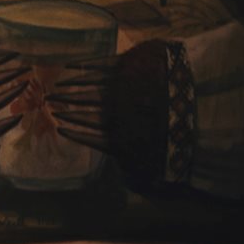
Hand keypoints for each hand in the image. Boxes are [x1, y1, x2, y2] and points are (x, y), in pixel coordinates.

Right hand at [46, 41, 169, 187]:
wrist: (194, 100)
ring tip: (55, 89)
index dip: (73, 129)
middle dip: (66, 106)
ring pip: (88, 87)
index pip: (89, 132)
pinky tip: (69, 67)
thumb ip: (138, 173)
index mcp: (119, 135)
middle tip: (49, 103)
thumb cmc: (176, 140)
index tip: (57, 125)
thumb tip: (128, 179)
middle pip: (84, 108)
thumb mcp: (158, 166)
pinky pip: (99, 65)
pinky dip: (83, 67)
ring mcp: (120, 85)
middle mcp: (114, 111)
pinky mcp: (128, 63)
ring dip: (70, 88)